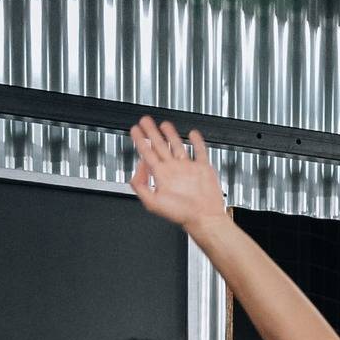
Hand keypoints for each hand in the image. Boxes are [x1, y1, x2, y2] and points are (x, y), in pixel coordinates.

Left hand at [127, 118, 227, 232]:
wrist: (204, 219)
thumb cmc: (181, 215)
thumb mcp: (152, 203)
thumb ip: (140, 185)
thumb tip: (139, 166)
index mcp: (161, 176)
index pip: (146, 153)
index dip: (140, 140)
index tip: (135, 130)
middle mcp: (173, 170)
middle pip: (159, 145)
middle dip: (151, 132)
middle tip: (145, 121)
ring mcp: (188, 168)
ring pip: (177, 146)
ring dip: (170, 134)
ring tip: (165, 124)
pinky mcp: (203, 169)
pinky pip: (199, 151)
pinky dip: (197, 141)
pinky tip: (193, 134)